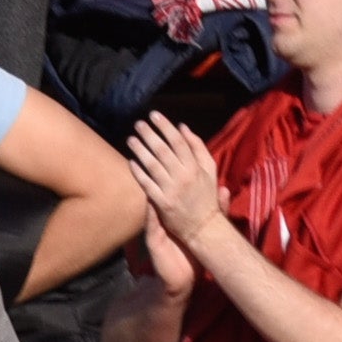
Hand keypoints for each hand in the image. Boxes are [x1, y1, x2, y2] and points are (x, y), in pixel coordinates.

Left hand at [125, 108, 227, 248]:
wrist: (204, 227)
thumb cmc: (206, 196)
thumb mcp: (210, 170)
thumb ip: (198, 147)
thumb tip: (182, 127)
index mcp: (196, 167)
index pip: (178, 141)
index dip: (165, 126)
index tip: (154, 115)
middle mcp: (184, 176)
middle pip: (163, 150)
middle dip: (149, 134)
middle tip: (138, 123)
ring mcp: (172, 190)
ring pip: (153, 165)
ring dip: (140, 150)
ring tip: (130, 138)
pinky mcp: (162, 203)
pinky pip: (147, 184)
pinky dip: (139, 172)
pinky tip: (131, 162)